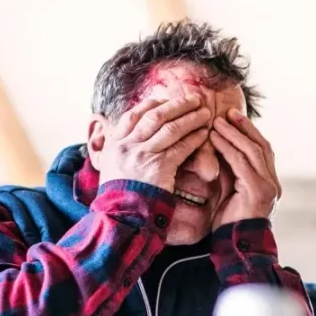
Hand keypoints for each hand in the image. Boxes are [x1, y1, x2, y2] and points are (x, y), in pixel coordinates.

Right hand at [91, 96, 211, 191]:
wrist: (120, 216)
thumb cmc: (118, 196)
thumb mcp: (110, 167)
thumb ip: (121, 150)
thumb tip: (133, 136)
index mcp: (114, 143)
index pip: (133, 114)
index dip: (152, 104)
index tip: (166, 100)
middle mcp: (127, 145)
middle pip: (155, 116)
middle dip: (177, 105)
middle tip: (194, 99)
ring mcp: (143, 155)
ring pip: (171, 128)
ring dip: (191, 118)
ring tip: (205, 113)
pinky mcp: (159, 168)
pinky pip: (181, 147)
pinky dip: (194, 138)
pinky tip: (204, 133)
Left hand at [211, 108, 280, 226]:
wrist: (235, 247)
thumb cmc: (229, 223)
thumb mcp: (229, 191)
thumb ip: (229, 171)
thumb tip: (218, 147)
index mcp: (269, 183)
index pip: (262, 151)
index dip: (249, 132)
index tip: (233, 118)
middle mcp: (273, 183)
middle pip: (261, 146)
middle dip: (244, 127)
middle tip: (228, 112)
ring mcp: (268, 187)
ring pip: (253, 151)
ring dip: (234, 134)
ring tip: (218, 122)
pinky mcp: (258, 191)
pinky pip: (241, 163)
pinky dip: (228, 148)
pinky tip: (215, 139)